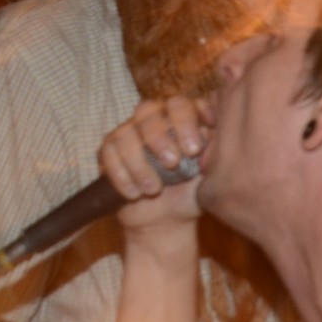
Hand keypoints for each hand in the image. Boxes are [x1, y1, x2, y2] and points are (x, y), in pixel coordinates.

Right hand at [98, 96, 211, 231]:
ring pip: (126, 133)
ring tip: (154, 190)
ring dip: (140, 164)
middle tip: (173, 164)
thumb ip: (214, 152)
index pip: (180, 104)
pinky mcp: (110, 151)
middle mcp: (155, 118)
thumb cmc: (193, 191)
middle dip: (159, 137)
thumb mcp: (211, 175)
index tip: (194, 149)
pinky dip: (122, 176)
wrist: (169, 218)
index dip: (185, 120)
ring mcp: (129, 132)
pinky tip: (135, 194)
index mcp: (182, 118)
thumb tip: (213, 134)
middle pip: (148, 109)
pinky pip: (108, 153)